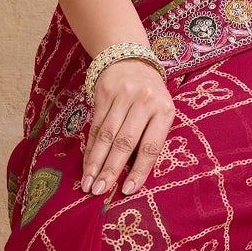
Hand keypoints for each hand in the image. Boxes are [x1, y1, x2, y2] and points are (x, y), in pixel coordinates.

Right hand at [82, 59, 174, 197]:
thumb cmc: (151, 95)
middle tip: (100, 191)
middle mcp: (144, 102)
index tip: (127, 190)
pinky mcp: (103, 94)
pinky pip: (95, 126)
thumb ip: (151, 138)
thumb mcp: (161, 112)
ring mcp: (122, 96)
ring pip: (106, 136)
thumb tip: (132, 174)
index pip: (151, 146)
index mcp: (164, 110)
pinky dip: (90, 149)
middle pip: (124, 142)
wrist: (131, 60)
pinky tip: (87, 165)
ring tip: (89, 184)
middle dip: (111, 169)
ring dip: (96, 162)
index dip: (139, 170)